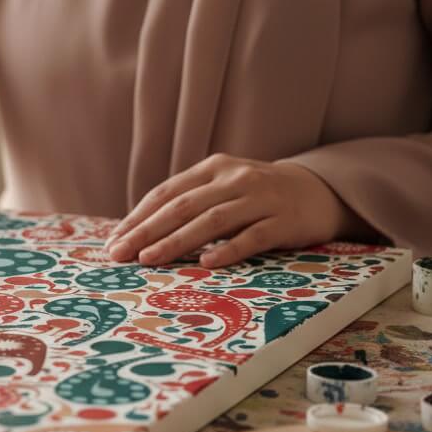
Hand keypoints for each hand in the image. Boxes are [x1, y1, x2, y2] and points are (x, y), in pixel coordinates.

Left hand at [105, 154, 364, 267]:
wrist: (318, 191)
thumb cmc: (256, 196)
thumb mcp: (221, 189)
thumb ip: (188, 204)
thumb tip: (138, 233)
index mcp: (212, 168)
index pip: (166, 194)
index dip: (138, 218)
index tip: (113, 241)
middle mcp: (234, 179)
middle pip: (183, 206)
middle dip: (147, 231)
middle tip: (120, 254)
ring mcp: (262, 198)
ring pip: (212, 220)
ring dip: (177, 241)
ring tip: (150, 259)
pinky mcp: (285, 220)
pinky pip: (253, 236)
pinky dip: (229, 249)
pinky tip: (206, 263)